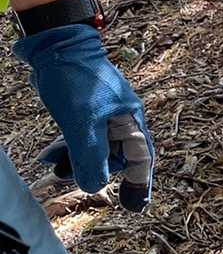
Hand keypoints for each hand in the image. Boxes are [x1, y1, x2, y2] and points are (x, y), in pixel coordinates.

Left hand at [12, 25, 155, 212]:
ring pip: (95, 148)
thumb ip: (90, 157)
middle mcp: (121, 118)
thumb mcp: (81, 124)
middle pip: (116, 156)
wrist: (56, 46)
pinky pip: (81, 138)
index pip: (141, 158)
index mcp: (130, 120)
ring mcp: (103, 114)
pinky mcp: (84, 111)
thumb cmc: (75, 81)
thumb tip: (94, 187)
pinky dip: (68, 149)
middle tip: (72, 179)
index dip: (140, 184)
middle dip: (96, 171)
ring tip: (54, 166)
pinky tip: (50, 154)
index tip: (136, 207)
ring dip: (77, 161)